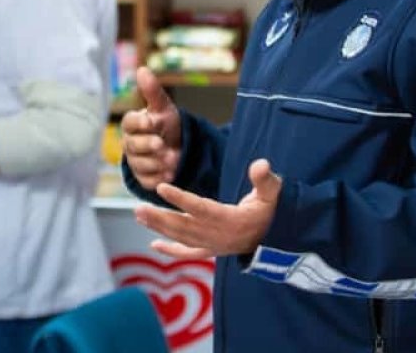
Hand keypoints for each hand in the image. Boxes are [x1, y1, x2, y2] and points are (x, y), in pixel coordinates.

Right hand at [121, 67, 182, 189]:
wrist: (179, 149)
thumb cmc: (167, 125)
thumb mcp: (163, 108)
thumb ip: (152, 92)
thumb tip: (142, 69)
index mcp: (132, 124)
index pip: (129, 122)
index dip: (140, 123)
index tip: (152, 122)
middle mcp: (129, 143)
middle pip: (134, 145)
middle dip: (149, 145)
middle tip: (162, 145)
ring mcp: (134, 162)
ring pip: (140, 164)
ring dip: (157, 162)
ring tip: (172, 160)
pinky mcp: (142, 178)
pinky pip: (147, 180)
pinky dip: (159, 177)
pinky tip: (170, 173)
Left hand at [135, 159, 281, 259]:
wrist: (277, 238)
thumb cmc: (272, 210)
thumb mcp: (273, 193)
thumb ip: (265, 179)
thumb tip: (261, 163)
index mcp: (230, 219)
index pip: (200, 208)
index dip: (180, 199)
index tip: (161, 188)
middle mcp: (219, 235)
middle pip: (185, 226)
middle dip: (160, 217)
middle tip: (138, 208)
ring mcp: (214, 245)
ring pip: (182, 238)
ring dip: (160, 227)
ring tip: (140, 215)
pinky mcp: (214, 251)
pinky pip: (190, 253)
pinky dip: (172, 250)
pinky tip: (155, 244)